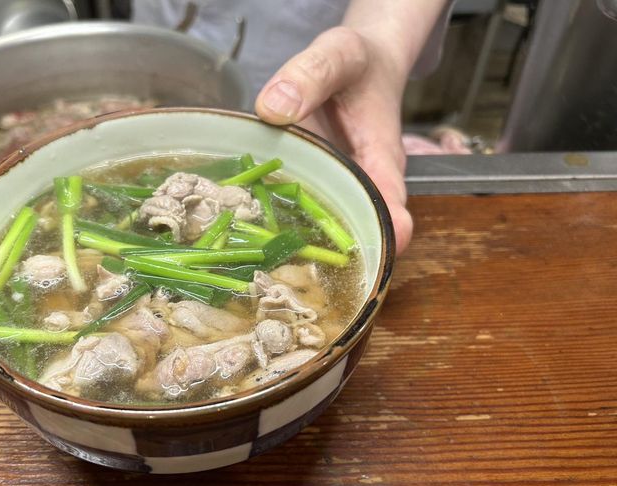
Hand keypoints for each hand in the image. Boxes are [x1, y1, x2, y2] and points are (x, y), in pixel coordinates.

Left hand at [255, 26, 412, 253]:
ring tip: (260, 273)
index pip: (390, 202)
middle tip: (295, 283)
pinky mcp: (314, 191)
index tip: (378, 252)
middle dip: (336, 263)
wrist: (358, 67)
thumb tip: (273, 108)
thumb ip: (311, 75)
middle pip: (357, 233)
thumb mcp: (339, 55)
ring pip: (325, 234)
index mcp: (381, 158)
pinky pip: (299, 217)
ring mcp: (336, 192)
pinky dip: (276, 230)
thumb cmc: (358, 63)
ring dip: (300, 255)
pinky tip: (242, 243)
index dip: (386, 231)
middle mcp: (362, 185)